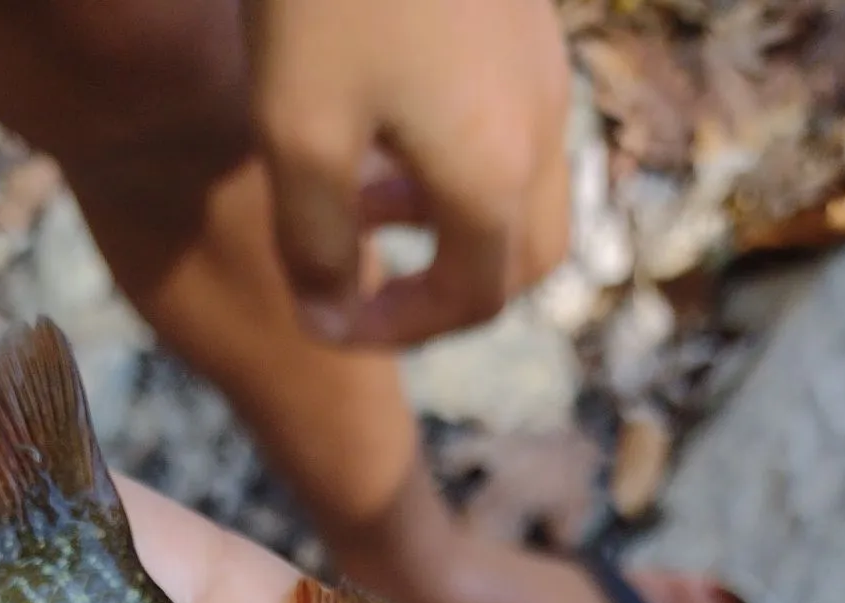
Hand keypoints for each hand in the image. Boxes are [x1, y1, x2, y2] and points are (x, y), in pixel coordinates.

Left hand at [245, 0, 573, 344]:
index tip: (329, 322)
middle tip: (368, 287)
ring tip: (366, 200)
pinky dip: (466, 163)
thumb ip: (313, 243)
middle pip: (523, 259)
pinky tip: (393, 123)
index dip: (398, 330)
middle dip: (448, 292)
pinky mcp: (528, 21)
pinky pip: (518, 129)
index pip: (470, 301)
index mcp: (493, 175)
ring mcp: (546, 69)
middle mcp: (541, 130)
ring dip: (456, 224)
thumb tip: (324, 323)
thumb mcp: (299, 128)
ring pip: (526, 191)